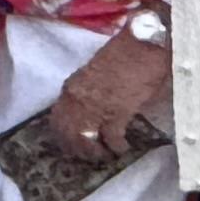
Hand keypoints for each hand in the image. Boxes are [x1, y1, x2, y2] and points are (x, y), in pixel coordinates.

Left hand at [43, 28, 175, 169]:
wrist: (143, 44)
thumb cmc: (124, 54)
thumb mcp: (95, 73)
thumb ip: (89, 93)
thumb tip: (91, 112)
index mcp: (71, 88)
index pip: (57, 120)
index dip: (64, 136)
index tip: (72, 145)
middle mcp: (77, 100)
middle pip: (68, 135)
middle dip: (78, 149)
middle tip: (91, 156)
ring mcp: (95, 107)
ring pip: (86, 141)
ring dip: (96, 152)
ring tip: (107, 155)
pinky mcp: (117, 113)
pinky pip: (112, 139)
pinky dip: (118, 146)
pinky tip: (123, 148)